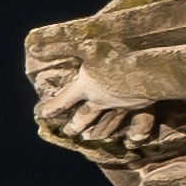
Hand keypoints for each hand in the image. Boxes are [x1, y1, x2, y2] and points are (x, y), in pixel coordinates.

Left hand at [24, 43, 172, 158]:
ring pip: (108, 123)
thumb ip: (59, 46)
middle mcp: (102, 100)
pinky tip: (135, 141)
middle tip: (69, 132)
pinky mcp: (144, 105)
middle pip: (85, 116)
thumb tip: (33, 47)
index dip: (50, 108)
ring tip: (91, 138)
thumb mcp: (84, 44)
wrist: (152, 65)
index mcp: (86, 86)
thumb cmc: (118, 54)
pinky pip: (140, 123)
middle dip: (76, 125)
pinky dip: (137, 133)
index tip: (40, 114)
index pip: (63, 101)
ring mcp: (123, 105)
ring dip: (99, 131)